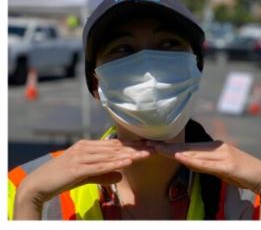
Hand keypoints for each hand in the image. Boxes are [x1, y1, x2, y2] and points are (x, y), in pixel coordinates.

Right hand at [14, 139, 152, 218]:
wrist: (39, 183)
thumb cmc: (63, 178)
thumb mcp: (87, 175)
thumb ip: (104, 174)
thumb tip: (121, 175)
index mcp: (88, 146)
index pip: (114, 145)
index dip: (131, 145)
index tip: (147, 145)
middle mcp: (86, 148)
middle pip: (115, 147)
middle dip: (135, 148)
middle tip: (154, 147)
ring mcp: (81, 157)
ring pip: (110, 155)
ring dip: (129, 155)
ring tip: (146, 154)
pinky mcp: (77, 168)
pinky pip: (99, 166)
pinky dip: (115, 164)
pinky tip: (127, 163)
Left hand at [147, 140, 260, 196]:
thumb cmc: (240, 172)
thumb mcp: (219, 167)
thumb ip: (203, 163)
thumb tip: (187, 161)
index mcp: (212, 147)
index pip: (186, 146)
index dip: (169, 146)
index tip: (153, 145)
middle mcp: (215, 148)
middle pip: (186, 147)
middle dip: (166, 147)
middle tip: (147, 144)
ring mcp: (222, 154)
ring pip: (193, 153)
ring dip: (174, 151)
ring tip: (157, 149)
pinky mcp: (229, 164)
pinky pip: (207, 163)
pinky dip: (192, 160)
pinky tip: (180, 157)